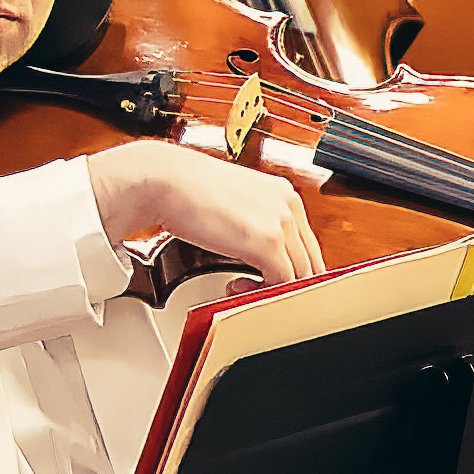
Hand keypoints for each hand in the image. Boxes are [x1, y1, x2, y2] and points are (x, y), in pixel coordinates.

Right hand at [90, 141, 333, 284]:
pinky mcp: (268, 243)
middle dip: (288, 282)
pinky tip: (235, 286)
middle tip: (260, 289)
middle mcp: (289, 206)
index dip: (293, 266)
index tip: (272, 278)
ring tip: (242, 288)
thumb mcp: (234, 202)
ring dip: (274, 289)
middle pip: (309, 260)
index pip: (306, 242)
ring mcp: (282, 224)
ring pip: (300, 274)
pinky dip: (262, 293)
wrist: (163, 180)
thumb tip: (255, 248)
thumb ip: (254, 222)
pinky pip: (282, 282)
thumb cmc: (187, 188)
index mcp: (284, 195)